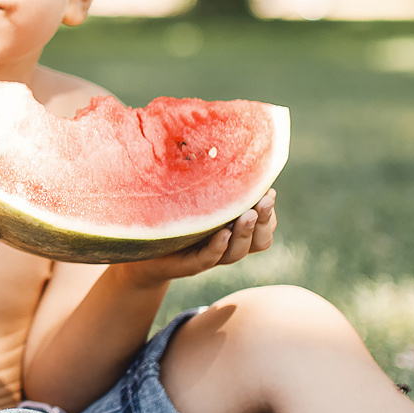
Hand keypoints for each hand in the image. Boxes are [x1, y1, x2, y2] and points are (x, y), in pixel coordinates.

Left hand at [130, 190, 277, 284]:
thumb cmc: (175, 212)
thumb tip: (231, 148)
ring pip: (237, 252)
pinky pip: (209, 258)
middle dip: (264, 220)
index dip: (269, 212)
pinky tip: (223, 233)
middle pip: (260, 241)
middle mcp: (229, 244)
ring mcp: (211, 255)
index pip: (265, 226)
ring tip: (246, 215)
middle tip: (264, 201)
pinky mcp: (191, 264)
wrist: (144, 243)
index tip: (268, 192)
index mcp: (236, 228)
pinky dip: (218, 246)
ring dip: (245, 233)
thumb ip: (216, 181)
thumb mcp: (198, 192)